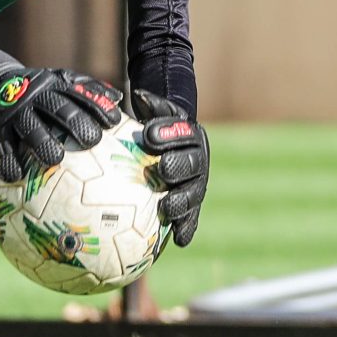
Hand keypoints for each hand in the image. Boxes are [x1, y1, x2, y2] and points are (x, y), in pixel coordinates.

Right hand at [0, 67, 122, 183]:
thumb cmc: (42, 91)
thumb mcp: (63, 81)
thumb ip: (88, 89)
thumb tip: (118, 99)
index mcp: (55, 85)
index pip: (79, 93)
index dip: (97, 106)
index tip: (113, 121)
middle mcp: (36, 97)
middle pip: (56, 108)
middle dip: (75, 123)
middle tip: (92, 141)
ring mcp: (16, 112)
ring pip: (29, 127)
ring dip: (42, 142)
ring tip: (54, 160)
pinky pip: (2, 145)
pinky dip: (8, 161)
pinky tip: (16, 176)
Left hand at [127, 89, 208, 245]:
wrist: (169, 148)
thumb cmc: (157, 128)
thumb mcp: (156, 113)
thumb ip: (151, 105)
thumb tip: (138, 95)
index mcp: (191, 136)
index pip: (182, 133)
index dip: (167, 134)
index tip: (146, 136)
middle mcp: (198, 160)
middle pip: (192, 165)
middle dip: (177, 167)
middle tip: (162, 170)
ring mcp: (197, 184)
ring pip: (193, 194)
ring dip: (182, 202)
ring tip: (167, 209)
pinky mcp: (192, 205)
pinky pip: (192, 218)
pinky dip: (186, 229)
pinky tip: (179, 241)